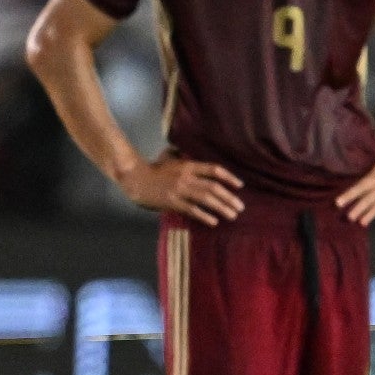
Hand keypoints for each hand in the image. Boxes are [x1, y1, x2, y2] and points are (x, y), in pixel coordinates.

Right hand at [118, 155, 243, 224]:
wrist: (134, 178)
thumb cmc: (152, 169)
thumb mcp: (169, 158)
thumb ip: (182, 156)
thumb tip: (189, 153)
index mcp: (188, 165)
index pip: (214, 170)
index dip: (229, 177)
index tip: (240, 185)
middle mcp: (186, 177)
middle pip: (213, 187)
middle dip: (229, 198)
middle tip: (240, 207)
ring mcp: (179, 190)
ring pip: (206, 199)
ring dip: (222, 208)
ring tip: (233, 215)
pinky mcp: (172, 202)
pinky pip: (192, 210)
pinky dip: (204, 216)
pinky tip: (214, 221)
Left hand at [335, 154, 374, 224]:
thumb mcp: (372, 157)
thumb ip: (362, 159)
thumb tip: (344, 152)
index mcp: (374, 175)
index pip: (360, 187)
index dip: (349, 195)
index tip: (338, 203)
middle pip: (369, 199)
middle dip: (359, 208)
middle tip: (349, 218)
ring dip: (369, 214)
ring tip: (360, 223)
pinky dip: (374, 214)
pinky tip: (365, 223)